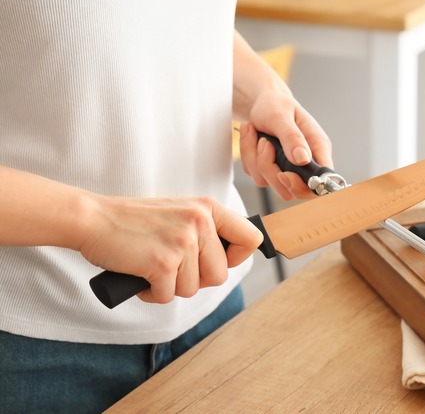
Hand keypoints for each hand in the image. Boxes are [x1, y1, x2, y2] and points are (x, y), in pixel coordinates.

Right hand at [79, 196, 262, 303]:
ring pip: (194, 288)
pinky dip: (152, 294)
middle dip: (196, 280)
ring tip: (152, 267)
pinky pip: (168, 296)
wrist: (93, 219)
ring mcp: (182, 242)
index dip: (236, 257)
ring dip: (171, 287)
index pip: (251, 238)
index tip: (214, 260)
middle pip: (220, 275)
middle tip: (171, 267)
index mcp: (208, 208)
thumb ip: (206, 231)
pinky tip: (141, 276)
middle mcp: (200, 222)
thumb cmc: (135, 222)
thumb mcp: (181, 213)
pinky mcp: (163, 263)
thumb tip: (230, 260)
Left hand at [238, 87, 332, 200]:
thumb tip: (303, 159)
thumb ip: (292, 138)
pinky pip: (255, 174)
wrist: (261, 102)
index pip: (322, 181)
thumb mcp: (282, 116)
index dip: (305, 186)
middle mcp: (304, 162)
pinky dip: (248, 155)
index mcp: (317, 148)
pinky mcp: (270, 169)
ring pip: (268, 182)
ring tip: (257, 135)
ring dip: (255, 158)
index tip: (285, 174)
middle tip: (265, 145)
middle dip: (270, 170)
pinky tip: (252, 137)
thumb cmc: (276, 104)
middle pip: (291, 190)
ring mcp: (286, 168)